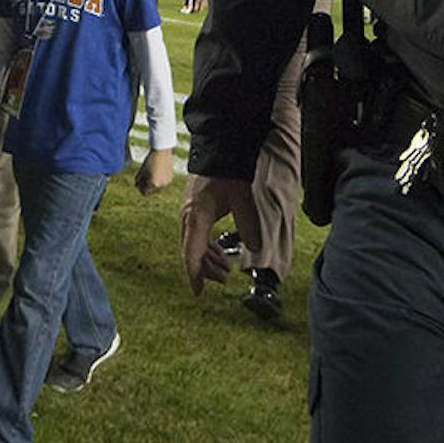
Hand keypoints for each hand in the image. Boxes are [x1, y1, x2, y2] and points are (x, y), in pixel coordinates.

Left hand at [134, 148, 174, 195]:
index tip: (138, 183)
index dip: (140, 188)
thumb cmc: (149, 161)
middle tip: (143, 179)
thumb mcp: (141, 171)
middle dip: (147, 187)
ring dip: (153, 184)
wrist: (162, 152)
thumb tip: (137, 187)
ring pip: (158, 188)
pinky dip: (159, 180)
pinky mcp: (171, 178)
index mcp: (153, 184)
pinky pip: (163, 183)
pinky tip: (156, 172)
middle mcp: (161, 185)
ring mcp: (167, 182)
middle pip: (151, 191)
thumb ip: (139, 181)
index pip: (144, 193)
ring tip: (150, 174)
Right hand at [179, 173, 262, 295]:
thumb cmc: (227, 172)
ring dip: (208, 259)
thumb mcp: (241, 199)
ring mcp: (189, 213)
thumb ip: (248, 225)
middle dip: (206, 269)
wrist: (218, 150)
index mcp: (197, 217)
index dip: (195, 274)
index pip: (192, 253)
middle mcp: (188, 217)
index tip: (198, 292)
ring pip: (193, 244)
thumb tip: (254, 249)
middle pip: (192, 252)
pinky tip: (219, 253)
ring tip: (225, 268)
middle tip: (225, 278)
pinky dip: (207, 247)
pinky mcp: (194, 210)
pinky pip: (196, 235)